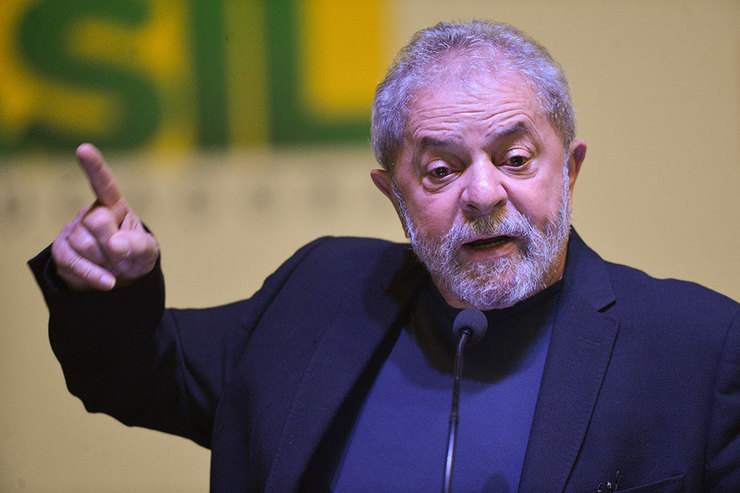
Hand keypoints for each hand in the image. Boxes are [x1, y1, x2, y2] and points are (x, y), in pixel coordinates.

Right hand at [51, 143, 158, 290]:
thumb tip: (116, 244)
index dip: (94, 167)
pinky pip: (73, 261)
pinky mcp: (61, 250)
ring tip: (114, 265)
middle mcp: (90, 213)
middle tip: (123, 256)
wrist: (120, 280)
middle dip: (114, 244)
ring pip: (84, 244)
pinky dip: (93, 274)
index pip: (104, 184)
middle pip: (97, 221)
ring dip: (106, 261)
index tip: (83, 149)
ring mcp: (73, 230)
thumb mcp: (147, 251)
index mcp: (114, 205)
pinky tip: (107, 282)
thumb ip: (139, 245)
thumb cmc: (135, 256)